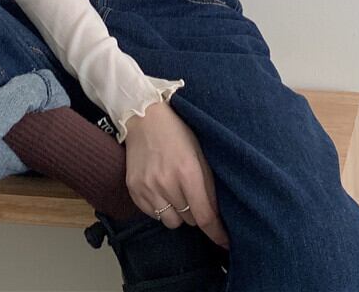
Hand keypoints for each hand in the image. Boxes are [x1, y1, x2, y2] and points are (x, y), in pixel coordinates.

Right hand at [123, 100, 230, 250]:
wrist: (144, 117)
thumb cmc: (177, 132)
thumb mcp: (200, 154)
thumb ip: (208, 185)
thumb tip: (217, 216)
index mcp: (188, 173)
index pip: (205, 216)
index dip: (217, 233)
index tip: (224, 242)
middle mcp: (166, 183)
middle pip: (189, 220)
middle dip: (195, 213)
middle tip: (192, 194)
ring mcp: (147, 187)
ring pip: (170, 221)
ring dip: (177, 212)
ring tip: (175, 192)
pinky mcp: (134, 189)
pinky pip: (152, 214)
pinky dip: (159, 207)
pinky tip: (160, 189)